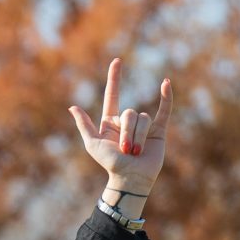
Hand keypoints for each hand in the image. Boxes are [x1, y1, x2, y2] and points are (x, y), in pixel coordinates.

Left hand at [69, 58, 171, 192]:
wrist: (130, 178)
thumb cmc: (110, 164)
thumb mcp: (93, 144)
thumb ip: (84, 125)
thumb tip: (73, 107)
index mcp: (110, 122)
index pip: (112, 95)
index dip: (114, 78)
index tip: (117, 61)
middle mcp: (127, 121)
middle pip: (129, 113)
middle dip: (127, 133)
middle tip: (125, 150)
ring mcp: (143, 125)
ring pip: (143, 118)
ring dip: (138, 137)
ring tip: (135, 153)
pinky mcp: (158, 130)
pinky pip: (163, 110)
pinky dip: (166, 98)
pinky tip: (166, 84)